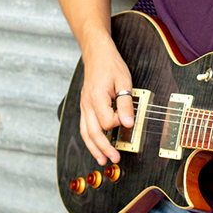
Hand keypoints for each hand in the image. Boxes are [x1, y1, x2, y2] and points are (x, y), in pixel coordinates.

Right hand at [78, 34, 134, 165]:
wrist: (96, 52)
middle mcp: (87, 104)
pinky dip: (89, 138)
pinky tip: (95, 145)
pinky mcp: (85, 105)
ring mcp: (84, 105)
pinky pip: (84, 126)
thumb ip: (126, 103)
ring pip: (85, 132)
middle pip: (92, 133)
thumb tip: (128, 124)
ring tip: (102, 159)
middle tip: (114, 158)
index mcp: (96, 97)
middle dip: (103, 148)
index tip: (127, 119)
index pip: (107, 122)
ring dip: (93, 148)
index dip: (118, 123)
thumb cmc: (110, 64)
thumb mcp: (124, 81)